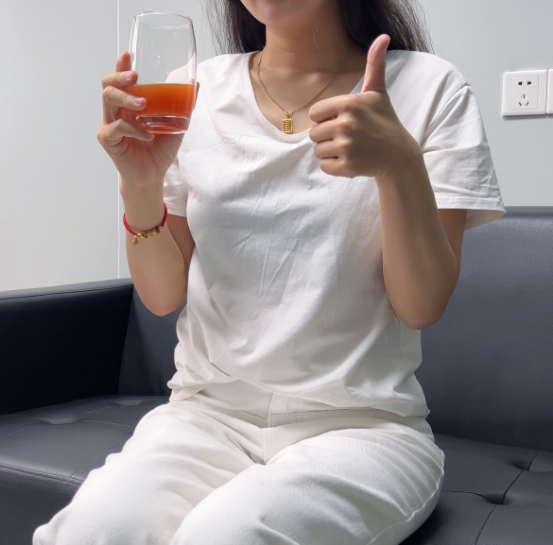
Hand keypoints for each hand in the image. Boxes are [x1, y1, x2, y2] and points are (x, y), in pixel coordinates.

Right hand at [97, 51, 199, 188]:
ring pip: (108, 100)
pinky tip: (147, 136)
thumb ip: (183, 106)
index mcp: (129, 103)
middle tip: (135, 77)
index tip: (128, 54)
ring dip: (126, 98)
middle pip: (108, 84)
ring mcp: (110, 123)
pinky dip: (134, 129)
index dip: (121, 65)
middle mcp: (116, 110)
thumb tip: (196, 84)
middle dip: (120, 76)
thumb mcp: (176, 125)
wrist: (152, 175)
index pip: (120, 79)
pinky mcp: (108, 139)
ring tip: (143, 104)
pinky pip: (117, 127)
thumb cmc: (159, 150)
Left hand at [308, 34, 419, 180]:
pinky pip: (324, 166)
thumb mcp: (378, 93)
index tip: (340, 120)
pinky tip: (349, 160)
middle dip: (327, 136)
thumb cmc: (384, 122)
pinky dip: (333, 166)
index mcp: (349, 104)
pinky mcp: (347, 166)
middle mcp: (346, 125)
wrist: (398, 155)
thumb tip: (383, 37)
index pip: (315, 113)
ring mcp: (347, 147)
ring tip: (349, 148)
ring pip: (318, 150)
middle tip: (347, 137)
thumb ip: (374, 66)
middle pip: (314, 133)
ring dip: (329, 151)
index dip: (325, 118)